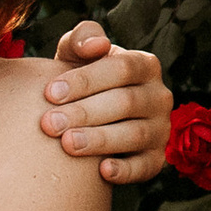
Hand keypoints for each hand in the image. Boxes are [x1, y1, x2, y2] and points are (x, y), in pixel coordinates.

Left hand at [44, 21, 171, 183]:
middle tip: (48, 124)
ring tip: (67, 144)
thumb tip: (96, 45)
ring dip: (100, 140)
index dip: (85, 80)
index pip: (121, 68)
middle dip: (84, 113)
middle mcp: (159, 96)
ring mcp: (161, 129)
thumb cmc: (79, 81)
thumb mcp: (76, 54)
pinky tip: (101, 171)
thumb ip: (81, 39)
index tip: (49, 93)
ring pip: (135, 134)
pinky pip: (146, 167)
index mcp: (145, 65)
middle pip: (126, 102)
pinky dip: (126, 170)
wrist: (85, 118)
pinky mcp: (156, 159)